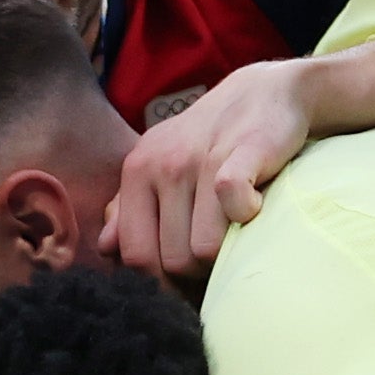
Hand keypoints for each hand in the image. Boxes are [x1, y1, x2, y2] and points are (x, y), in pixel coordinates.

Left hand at [104, 59, 325, 277]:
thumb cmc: (211, 138)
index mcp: (137, 170)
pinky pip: (235, 207)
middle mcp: (164, 163)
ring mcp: (202, 158)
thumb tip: (107, 247)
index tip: (183, 282)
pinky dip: (248, 220)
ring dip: (225, 253)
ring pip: (204, 248)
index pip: (134, 254)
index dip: (160, 281)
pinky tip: (253, 208)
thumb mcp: (162, 164)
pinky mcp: (244, 152)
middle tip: (216, 257)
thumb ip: (131, 207)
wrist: (268, 92)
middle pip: (171, 260)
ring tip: (235, 233)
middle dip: (196, 273)